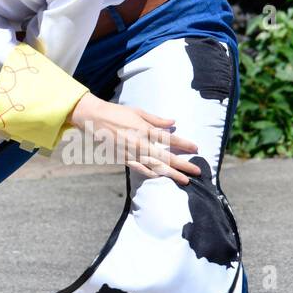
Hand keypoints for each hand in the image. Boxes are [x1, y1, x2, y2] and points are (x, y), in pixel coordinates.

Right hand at [67, 93, 201, 185]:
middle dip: (183, 165)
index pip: (170, 139)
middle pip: (166, 157)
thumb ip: (157, 120)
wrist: (95, 119)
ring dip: (171, 174)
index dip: (184, 144)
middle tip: (197, 172)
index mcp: (145, 130)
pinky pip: (140, 169)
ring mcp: (132, 153)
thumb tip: (173, 123)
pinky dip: (151, 174)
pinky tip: (160, 177)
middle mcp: (140, 143)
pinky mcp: (124, 159)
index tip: (196, 148)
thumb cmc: (117, 112)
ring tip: (184, 180)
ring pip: (155, 167)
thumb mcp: (138, 112)